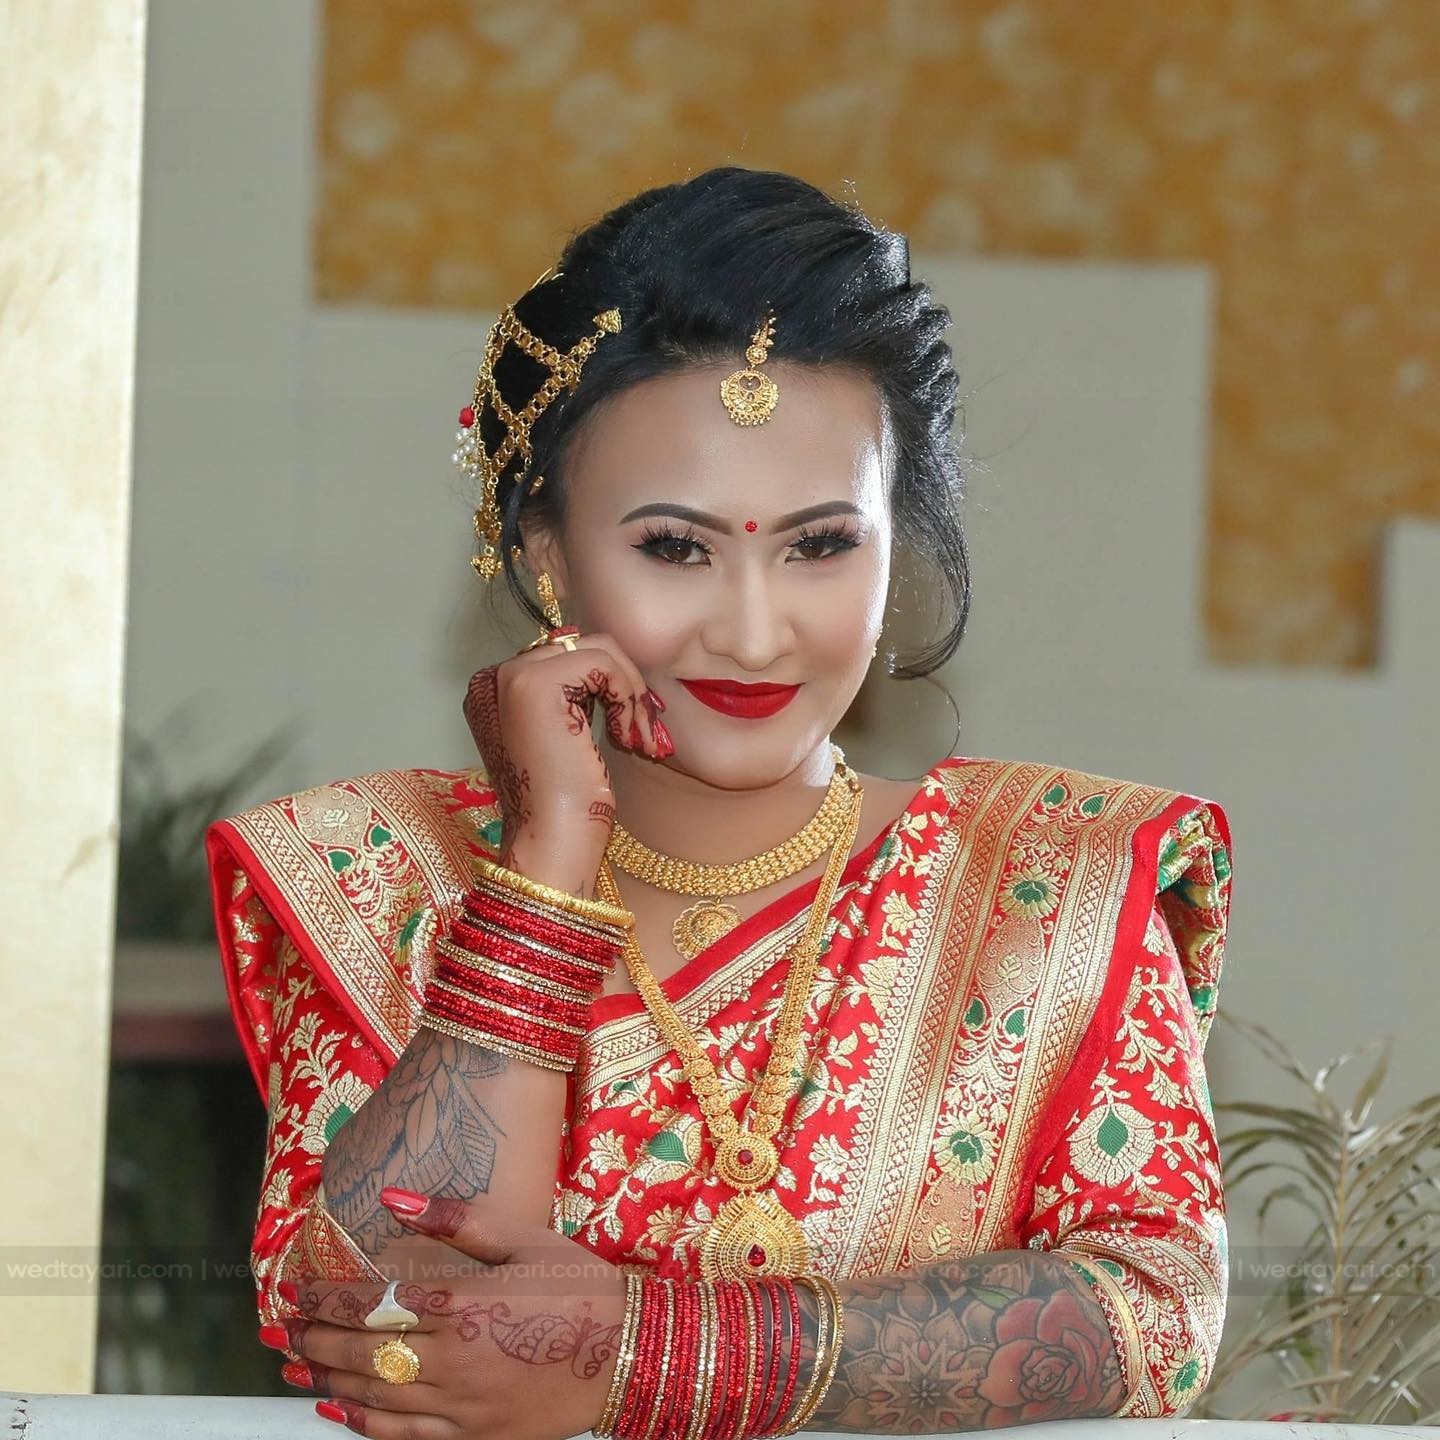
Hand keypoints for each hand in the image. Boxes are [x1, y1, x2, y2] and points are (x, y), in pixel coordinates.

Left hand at [274, 1190, 627, 1439]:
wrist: (626, 1353)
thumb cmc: (578, 1287)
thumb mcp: (524, 1238)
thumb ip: (456, 1220)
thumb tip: (393, 1198)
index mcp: (461, 1304)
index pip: (373, 1303)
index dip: (328, 1298)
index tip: (298, 1290)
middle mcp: (451, 1359)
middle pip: (363, 1352)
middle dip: (315, 1339)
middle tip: (281, 1330)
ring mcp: (460, 1405)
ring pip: (374, 1396)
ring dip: (327, 1380)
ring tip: (295, 1367)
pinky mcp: (473, 1437)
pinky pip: (404, 1436)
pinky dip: (364, 1424)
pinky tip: (340, 1410)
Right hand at [463, 632, 673, 892]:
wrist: (552, 843)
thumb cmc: (566, 806)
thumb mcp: (569, 738)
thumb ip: (574, 698)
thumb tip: (615, 666)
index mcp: (496, 691)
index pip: (567, 656)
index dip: (609, 685)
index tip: (633, 728)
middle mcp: (494, 677)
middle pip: (583, 644)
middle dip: (624, 685)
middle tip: (645, 734)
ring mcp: (512, 676)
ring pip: (598, 649)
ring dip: (631, 692)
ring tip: (639, 740)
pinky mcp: (537, 681)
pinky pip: (604, 662)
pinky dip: (627, 696)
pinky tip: (627, 739)